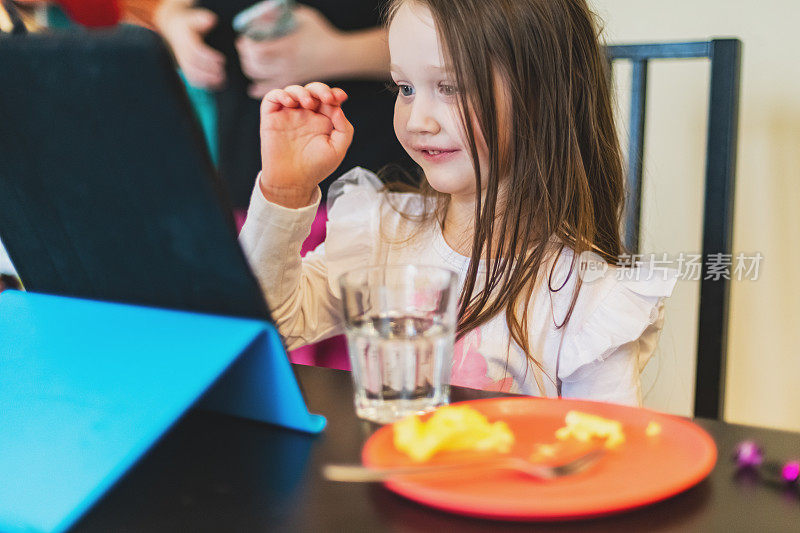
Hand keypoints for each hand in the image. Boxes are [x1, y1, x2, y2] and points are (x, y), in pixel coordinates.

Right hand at [154, 1, 224, 88]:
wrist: (173, 28)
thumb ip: (202, 18)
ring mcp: (182, 62)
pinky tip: (216, 85)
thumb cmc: (187, 23)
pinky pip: (192, 79)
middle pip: (193, 66)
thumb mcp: (193, 17)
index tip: (222, 60)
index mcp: (184, 41)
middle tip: (223, 73)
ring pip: (192, 75)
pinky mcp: (185, 68)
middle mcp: (182, 53)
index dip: (209, 57)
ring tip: (221, 81)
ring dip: (207, 80)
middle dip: (209, 72)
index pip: (195, 51)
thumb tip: (211, 20)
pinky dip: (204, 84)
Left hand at [236, 5, 342, 98]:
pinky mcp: (291, 82)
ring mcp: (288, 75)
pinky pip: (270, 90)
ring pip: (258, 77)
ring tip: (250, 59)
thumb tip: (263, 11)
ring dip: (249, 68)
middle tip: (245, 46)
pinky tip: (252, 87)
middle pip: (254, 65)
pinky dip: (258, 89)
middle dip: (245, 55)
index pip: (257, 50)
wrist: (337, 56)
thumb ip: (283, 13)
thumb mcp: (303, 17)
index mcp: (288, 47)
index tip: (245, 37)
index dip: (246, 44)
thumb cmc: (321, 34)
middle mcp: (286, 64)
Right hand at [259, 83, 352, 207]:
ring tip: (307, 103)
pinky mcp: (272, 118)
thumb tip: (338, 108)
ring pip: (293, 90)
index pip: (328, 99)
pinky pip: (273, 97)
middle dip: (320, 89)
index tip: (340, 97)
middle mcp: (305, 115)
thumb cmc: (316, 168)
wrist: (293, 182)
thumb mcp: (338, 149)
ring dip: (301, 91)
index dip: (334, 93)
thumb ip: (344, 128)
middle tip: (326, 98)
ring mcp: (288, 115)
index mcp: (322, 120)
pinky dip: (281, 94)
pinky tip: (289, 102)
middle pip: (312, 91)